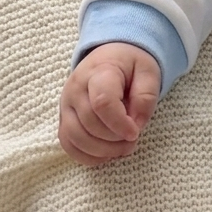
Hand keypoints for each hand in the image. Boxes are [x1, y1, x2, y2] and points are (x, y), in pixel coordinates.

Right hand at [59, 42, 160, 165]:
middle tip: (133, 140)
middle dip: (114, 139)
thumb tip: (136, 124)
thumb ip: (146, 96)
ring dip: (101, 151)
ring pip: (74, 137)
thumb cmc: (131, 64)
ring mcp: (66, 104)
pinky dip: (86, 155)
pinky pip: (67, 143)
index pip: (102, 102)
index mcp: (99, 72)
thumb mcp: (148, 72)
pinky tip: (106, 154)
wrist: (111, 55)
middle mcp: (76, 88)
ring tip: (123, 148)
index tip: (135, 133)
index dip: (119, 124)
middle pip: (89, 123)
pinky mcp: (64, 118)